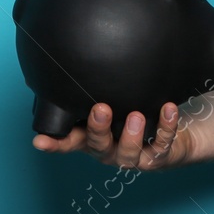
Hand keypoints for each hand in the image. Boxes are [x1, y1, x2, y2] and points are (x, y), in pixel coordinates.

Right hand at [30, 101, 193, 171]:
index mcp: (93, 138)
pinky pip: (162, 145)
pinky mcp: (159, 157)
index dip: (54, 143)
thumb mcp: (113, 100)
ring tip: (135, 115)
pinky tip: (168, 109)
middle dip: (98, 129)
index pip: (69, 143)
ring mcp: (134, 157)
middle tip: (101, 109)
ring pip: (128, 154)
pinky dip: (166, 127)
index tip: (39, 141)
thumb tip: (69, 56)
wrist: (174, 134)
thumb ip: (94, 88)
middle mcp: (111, 150)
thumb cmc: (134, 113)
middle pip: (98, 147)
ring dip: (131, 136)